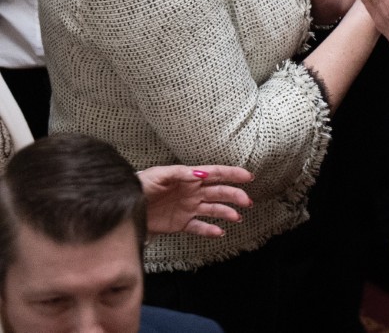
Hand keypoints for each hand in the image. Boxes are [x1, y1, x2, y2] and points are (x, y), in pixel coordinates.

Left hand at [137, 165, 252, 237]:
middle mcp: (192, 193)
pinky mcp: (180, 223)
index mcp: (189, 178)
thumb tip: (199, 174)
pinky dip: (210, 230)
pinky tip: (219, 232)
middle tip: (247, 201)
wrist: (124, 206)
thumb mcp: (158, 175)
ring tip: (236, 217)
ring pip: (213, 210)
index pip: (215, 174)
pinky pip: (198, 227)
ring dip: (226, 212)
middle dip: (235, 196)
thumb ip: (179, 174)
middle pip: (219, 192)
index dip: (232, 174)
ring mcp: (188, 208)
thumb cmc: (140, 185)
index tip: (248, 177)